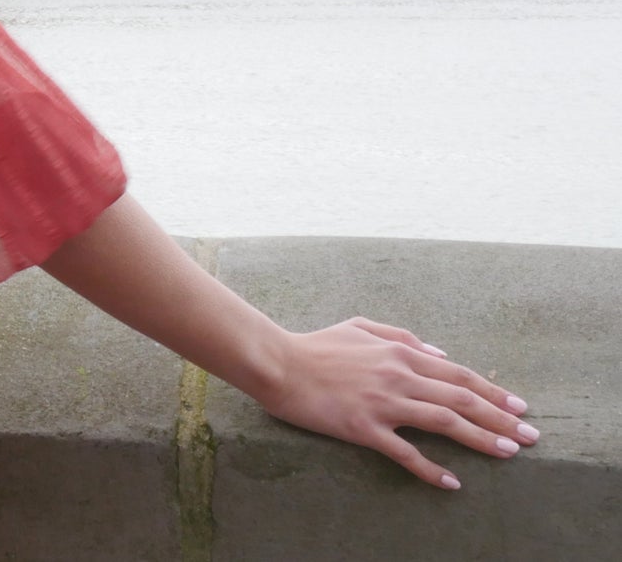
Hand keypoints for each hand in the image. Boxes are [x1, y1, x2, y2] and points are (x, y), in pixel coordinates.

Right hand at [257, 316, 537, 487]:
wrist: (278, 363)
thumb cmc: (317, 344)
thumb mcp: (360, 326)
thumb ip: (402, 336)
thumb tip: (440, 353)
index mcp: (399, 351)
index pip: (457, 373)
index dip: (493, 390)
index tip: (519, 407)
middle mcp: (397, 375)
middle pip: (461, 399)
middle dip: (501, 418)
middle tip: (531, 436)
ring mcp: (382, 403)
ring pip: (443, 422)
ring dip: (481, 439)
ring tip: (509, 453)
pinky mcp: (363, 427)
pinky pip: (405, 452)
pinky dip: (431, 469)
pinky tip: (451, 482)